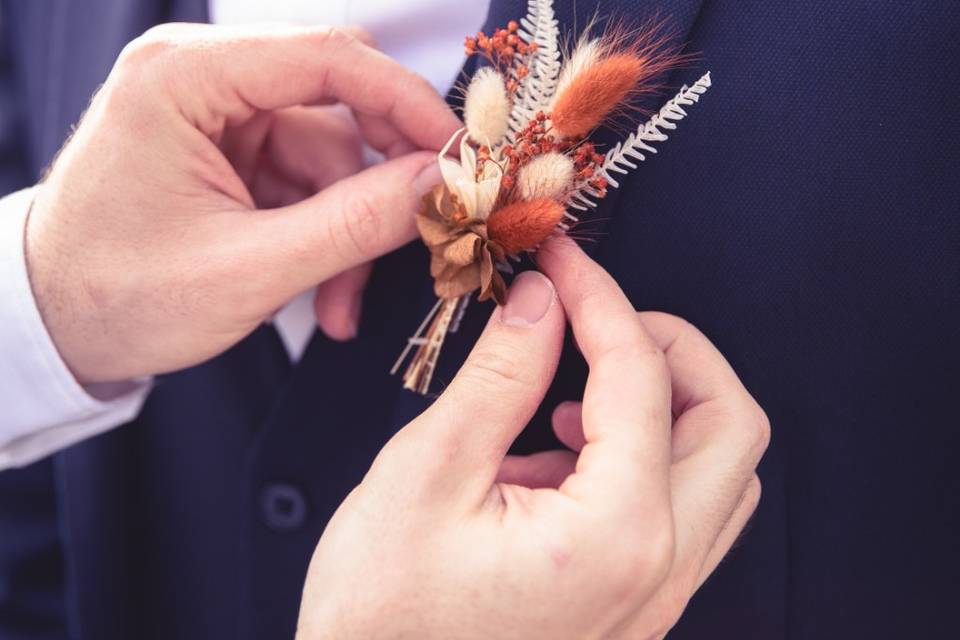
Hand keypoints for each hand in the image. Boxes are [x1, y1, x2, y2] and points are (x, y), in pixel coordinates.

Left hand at [26, 24, 458, 382]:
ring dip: (350, 233)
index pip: (330, 59)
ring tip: (337, 305)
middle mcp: (202, 78)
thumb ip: (355, 224)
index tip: (463, 156)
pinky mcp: (230, 152)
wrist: (52, 327)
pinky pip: (308, 183)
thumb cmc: (118, 296)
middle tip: (421, 234)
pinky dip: (325, 237)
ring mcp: (218, 116)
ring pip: (331, 159)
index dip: (409, 105)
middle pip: (339, 108)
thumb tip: (443, 183)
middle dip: (378, 185)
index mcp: (184, 78)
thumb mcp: (248, 270)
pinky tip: (320, 293)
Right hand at [296, 239, 769, 638]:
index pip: (642, 374)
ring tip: (580, 388)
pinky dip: (646, 456)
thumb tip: (542, 303)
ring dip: (668, 405)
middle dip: (670, 346)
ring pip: (721, 470)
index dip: (600, 297)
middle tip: (599, 317)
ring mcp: (655, 594)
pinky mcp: (635, 603)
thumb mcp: (425, 476)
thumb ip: (499, 377)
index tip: (564, 264)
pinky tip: (566, 449)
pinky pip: (683, 512)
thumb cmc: (384, 623)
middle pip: (730, 422)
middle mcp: (657, 569)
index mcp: (614, 533)